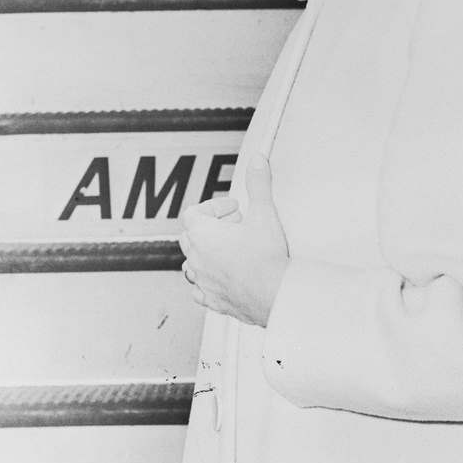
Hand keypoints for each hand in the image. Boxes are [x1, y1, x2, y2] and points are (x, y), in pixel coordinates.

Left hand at [178, 153, 288, 325]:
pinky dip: (207, 283)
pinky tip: (223, 279)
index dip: (213, 207)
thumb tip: (257, 161)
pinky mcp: (212, 300)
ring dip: (205, 255)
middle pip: (189, 237)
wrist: (273, 294)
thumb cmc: (266, 258)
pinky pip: (199, 290)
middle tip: (234, 227)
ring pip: (190, 264)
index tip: (233, 208)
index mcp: (203, 235)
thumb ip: (258, 184)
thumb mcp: (264, 213)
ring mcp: (202, 282)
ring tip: (226, 251)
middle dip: (209, 228)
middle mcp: (197, 258)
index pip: (193, 213)